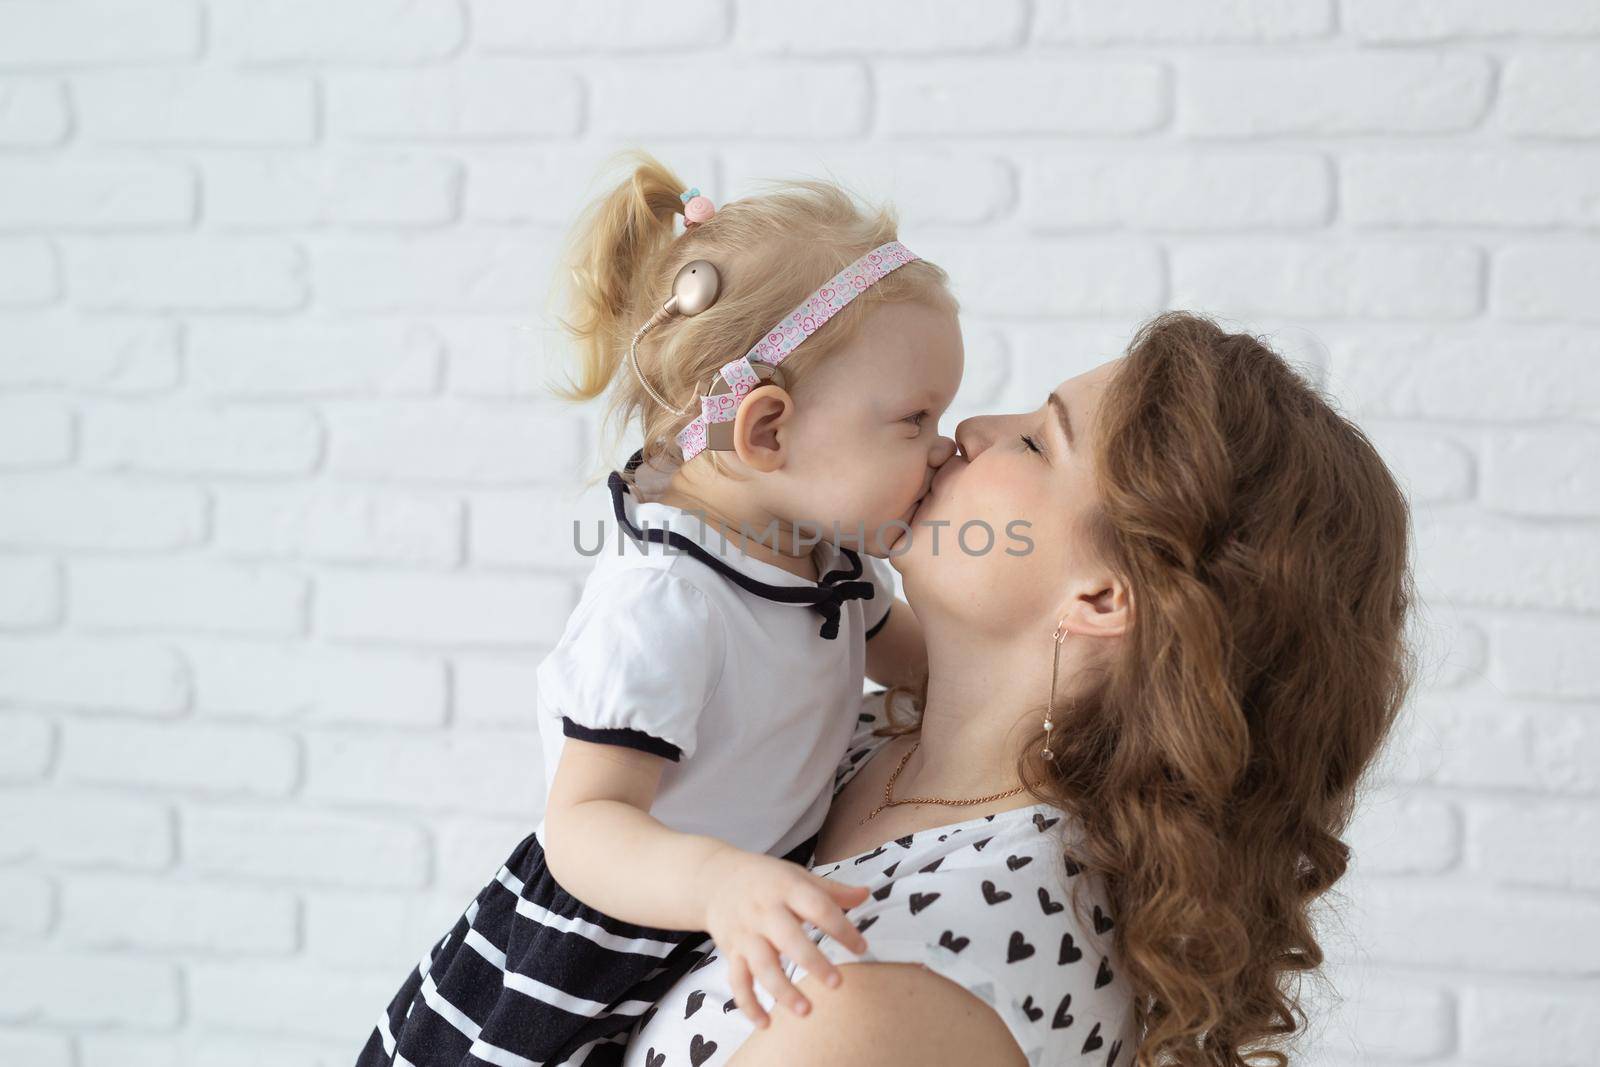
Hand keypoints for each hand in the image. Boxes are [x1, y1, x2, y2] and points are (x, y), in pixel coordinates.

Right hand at [697, 845, 871, 1027]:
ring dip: (782, 989)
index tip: (861, 948)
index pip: (818, 908)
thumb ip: (832, 890)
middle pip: (789, 939)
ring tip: (806, 1010)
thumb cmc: (765, 879)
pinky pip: (737, 981)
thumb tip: (866, 893)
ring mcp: (746, 934)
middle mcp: (764, 912)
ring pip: (762, 965)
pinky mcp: (731, 952)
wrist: (714, 879)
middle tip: (837, 984)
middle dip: (812, 962)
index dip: (841, 928)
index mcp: (786, 889)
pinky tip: (765, 1024)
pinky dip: (748, 1004)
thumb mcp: (797, 876)